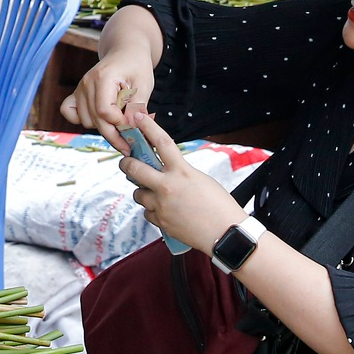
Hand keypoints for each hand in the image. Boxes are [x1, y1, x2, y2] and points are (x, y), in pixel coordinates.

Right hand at [61, 49, 156, 151]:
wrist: (125, 51)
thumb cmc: (136, 66)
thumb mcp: (144, 85)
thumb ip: (137, 107)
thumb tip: (130, 128)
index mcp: (103, 77)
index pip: (105, 111)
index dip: (120, 123)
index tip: (134, 125)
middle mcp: (86, 83)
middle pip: (95, 120)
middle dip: (114, 134)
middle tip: (130, 142)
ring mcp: (80, 88)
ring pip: (86, 121)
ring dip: (103, 127)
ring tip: (119, 121)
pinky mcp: (77, 93)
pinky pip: (69, 113)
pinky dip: (81, 120)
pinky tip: (98, 119)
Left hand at [115, 108, 244, 253]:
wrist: (227, 234)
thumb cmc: (220, 206)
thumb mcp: (202, 180)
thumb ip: (181, 173)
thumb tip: (166, 171)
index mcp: (182, 171)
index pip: (161, 142)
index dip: (148, 128)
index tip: (138, 119)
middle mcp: (167, 186)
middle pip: (134, 168)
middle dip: (126, 164)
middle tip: (126, 163)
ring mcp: (161, 205)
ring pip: (138, 193)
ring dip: (143, 192)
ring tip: (155, 194)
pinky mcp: (161, 221)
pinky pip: (147, 213)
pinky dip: (153, 211)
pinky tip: (165, 212)